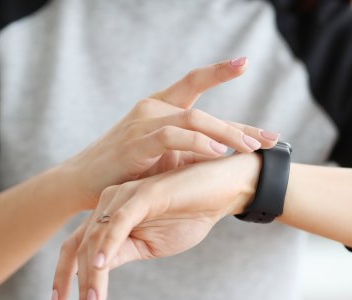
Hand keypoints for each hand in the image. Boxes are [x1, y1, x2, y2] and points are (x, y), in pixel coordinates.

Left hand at [52, 152, 261, 299]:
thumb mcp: (152, 245)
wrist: (224, 190)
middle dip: (81, 283)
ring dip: (94, 274)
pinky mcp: (144, 194)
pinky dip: (108, 244)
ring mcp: (126, 196)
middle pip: (82, 246)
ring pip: (97, 238)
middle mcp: (111, 203)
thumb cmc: (191, 215)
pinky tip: (103, 266)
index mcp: (112, 215)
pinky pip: (119, 221)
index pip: (79, 247)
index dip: (68, 276)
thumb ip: (124, 253)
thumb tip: (100, 273)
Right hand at [61, 57, 278, 209]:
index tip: (245, 62)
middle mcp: (152, 108)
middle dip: (240, 125)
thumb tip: (226, 153)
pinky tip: (218, 152)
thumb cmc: (126, 171)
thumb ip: (190, 149)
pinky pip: (173, 137)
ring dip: (226, 134)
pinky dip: (198, 144)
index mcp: (159, 107)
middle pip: (203, 109)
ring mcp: (143, 123)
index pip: (194, 83)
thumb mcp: (163, 157)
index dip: (219, 71)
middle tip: (270, 139)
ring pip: (193, 120)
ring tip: (250, 148)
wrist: (82, 185)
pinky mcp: (136, 143)